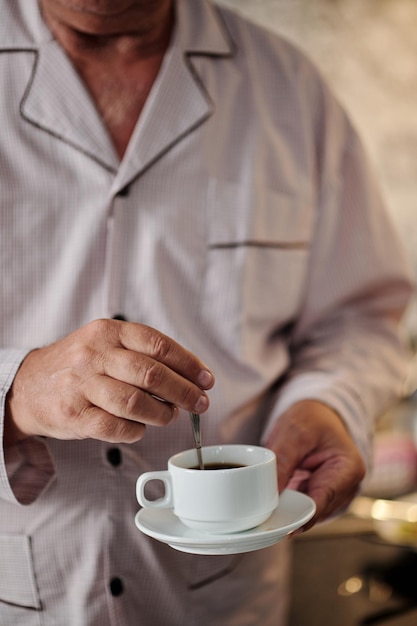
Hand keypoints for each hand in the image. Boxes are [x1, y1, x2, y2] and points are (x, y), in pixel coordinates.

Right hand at [5, 319, 213, 445]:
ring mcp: (81, 385)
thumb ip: (143, 354)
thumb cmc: (80, 366)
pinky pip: (116, 427)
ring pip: (135, 402)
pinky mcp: (74, 414)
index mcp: (109, 332)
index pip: (158, 344)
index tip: (207, 380)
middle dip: (184, 392)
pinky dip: (136, 431)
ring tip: (170, 416)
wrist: (30, 386)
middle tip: (200, 403)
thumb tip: (191, 376)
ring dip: (162, 414)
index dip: (189, 364)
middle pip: (151, 374)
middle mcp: (94, 354)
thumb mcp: (106, 344)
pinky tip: (141, 428)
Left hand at [265, 400, 365, 529]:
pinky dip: (290, 504)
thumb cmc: (311, 419)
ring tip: (268, 506)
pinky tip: (275, 502)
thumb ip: (284, 461)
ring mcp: (335, 492)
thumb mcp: (294, 432)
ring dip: (290, 509)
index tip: (286, 528)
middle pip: (317, 510)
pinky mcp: (321, 493)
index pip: (324, 499)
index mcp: (348, 469)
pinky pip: (304, 505)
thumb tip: (273, 493)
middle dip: (293, 513)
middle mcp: (347, 486)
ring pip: (310, 511)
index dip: (303, 515)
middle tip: (267, 516)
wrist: (315, 414)